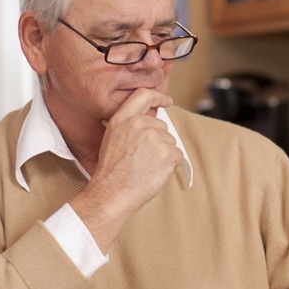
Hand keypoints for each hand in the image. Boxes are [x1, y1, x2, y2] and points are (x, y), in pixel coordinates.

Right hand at [70, 88, 182, 249]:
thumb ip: (130, 125)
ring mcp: (154, 138)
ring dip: (164, 155)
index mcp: (123, 119)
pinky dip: (170, 165)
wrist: (112, 193)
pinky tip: (154, 172)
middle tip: (144, 158)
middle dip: (158, 141)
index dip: (158, 96)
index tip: (166, 101)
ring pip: (170, 142)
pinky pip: (177, 156)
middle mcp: (139, 124)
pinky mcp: (167, 153)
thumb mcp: (113, 139)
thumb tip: (150, 119)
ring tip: (146, 167)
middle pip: (161, 127)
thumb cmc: (111, 172)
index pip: (143, 95)